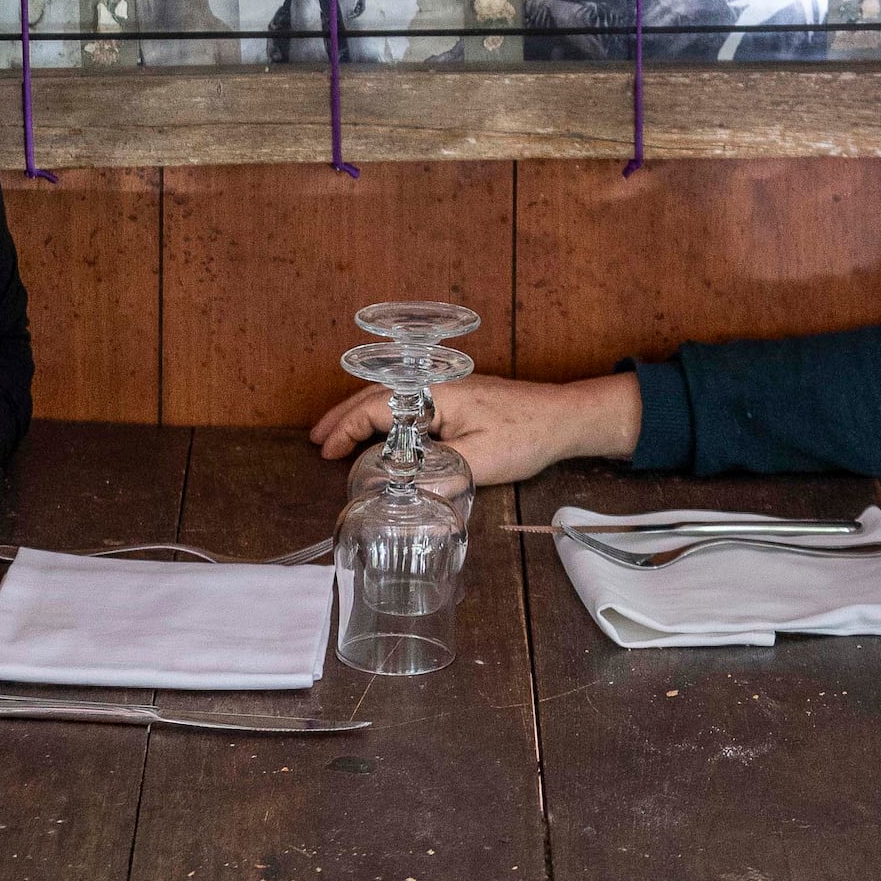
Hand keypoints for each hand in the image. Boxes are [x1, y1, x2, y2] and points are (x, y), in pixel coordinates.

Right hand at [302, 370, 641, 485]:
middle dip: (344, 417)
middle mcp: (437, 385)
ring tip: (337, 437)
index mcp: (436, 393)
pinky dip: (385, 417)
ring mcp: (448, 390)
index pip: (377, 406)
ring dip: (362, 416)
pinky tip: (381, 434)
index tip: (326, 451)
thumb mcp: (479, 462)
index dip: (347, 428)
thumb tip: (399, 495)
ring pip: (392, 398)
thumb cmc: (524, 435)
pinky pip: (409, 404)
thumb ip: (437, 477)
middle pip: (377, 395)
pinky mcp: (459, 400)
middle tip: (317, 441)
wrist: (563, 418)